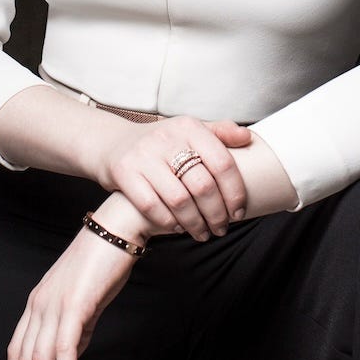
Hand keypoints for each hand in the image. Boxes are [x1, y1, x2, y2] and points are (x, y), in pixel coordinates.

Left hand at [5, 213, 141, 359]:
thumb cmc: (103, 264)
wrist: (118, 230)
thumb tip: (71, 356)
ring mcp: (55, 305)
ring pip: (40, 359)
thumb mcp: (83, 302)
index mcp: (37, 304)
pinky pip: (64, 346)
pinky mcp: (75, 305)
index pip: (17, 350)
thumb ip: (75, 329)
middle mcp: (39, 305)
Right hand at [93, 115, 252, 240]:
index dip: (235, 192)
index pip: (222, 162)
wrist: (112, 143)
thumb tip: (248, 138)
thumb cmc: (160, 142)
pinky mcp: (124, 172)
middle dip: (216, 214)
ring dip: (195, 223)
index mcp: (189, 127)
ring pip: (179, 200)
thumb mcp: (188, 131)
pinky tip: (178, 227)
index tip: (238, 212)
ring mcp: (143, 155)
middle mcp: (167, 138)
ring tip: (202, 233)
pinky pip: (152, 206)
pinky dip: (168, 222)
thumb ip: (219, 133)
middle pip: (203, 185)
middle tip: (221, 228)